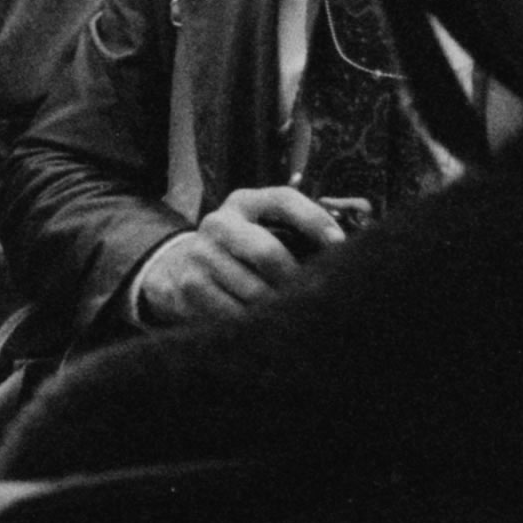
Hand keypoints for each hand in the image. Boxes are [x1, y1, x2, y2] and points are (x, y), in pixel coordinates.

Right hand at [129, 184, 351, 328]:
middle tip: (312, 296)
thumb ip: (294, 231)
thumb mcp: (260, 227)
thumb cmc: (240, 249)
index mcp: (243, 203)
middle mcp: (219, 223)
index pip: (283, 200)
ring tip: (290, 312)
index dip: (314, 220)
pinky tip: (263, 322)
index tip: (340, 244)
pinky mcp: (191, 287)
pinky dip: (255, 322)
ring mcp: (201, 255)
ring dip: (277, 307)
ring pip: (255, 291)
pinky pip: (235, 313)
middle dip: (295, 280)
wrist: (179, 268)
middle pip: (267, 253)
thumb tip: (343, 251)